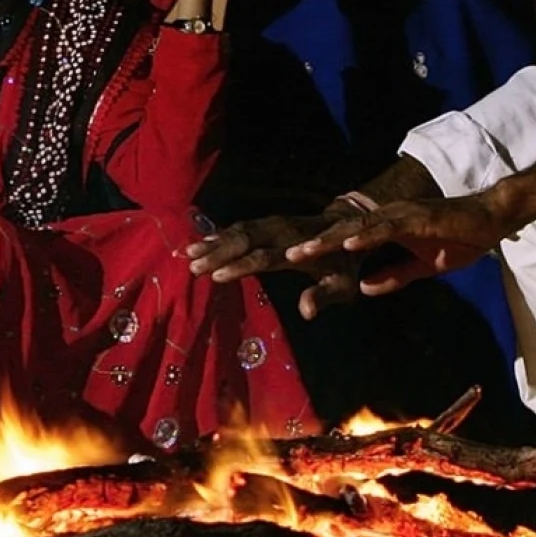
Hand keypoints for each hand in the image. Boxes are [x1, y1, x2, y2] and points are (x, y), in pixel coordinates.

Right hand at [187, 207, 374, 318]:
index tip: (216, 276)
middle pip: (244, 240)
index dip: (240, 266)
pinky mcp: (265, 223)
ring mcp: (271, 224)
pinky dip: (218, 234)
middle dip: (218, 253)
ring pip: (238, 231)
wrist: (346, 226)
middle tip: (193, 266)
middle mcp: (281, 232)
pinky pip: (238, 227)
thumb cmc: (343, 263)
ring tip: (188, 254)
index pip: (263, 257)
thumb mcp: (342, 284)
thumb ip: (323, 296)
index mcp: (297, 248)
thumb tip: (306, 313)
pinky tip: (199, 243)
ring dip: (213, 242)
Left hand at [287, 192, 510, 296]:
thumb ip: (394, 276)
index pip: (344, 241)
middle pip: (340, 231)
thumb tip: (364, 289)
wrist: (491, 220)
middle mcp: (385, 217)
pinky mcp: (417, 218)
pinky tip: (349, 243)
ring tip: (302, 253)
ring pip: (356, 227)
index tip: (289, 264)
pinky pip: (387, 227)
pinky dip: (366, 235)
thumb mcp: (422, 266)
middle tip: (284, 258)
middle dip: (311, 245)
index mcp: (384, 229)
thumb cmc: (459, 239)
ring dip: (328, 241)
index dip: (317, 251)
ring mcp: (400, 215)